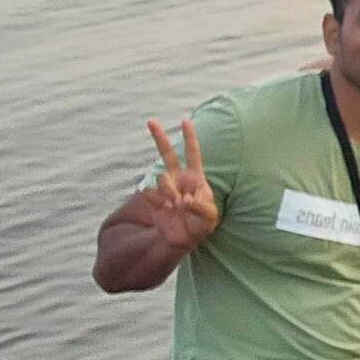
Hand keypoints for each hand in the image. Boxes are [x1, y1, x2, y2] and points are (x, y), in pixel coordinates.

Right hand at [143, 119, 219, 247]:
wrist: (183, 239)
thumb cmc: (201, 225)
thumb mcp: (209, 217)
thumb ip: (200, 206)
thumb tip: (183, 200)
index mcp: (195, 178)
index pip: (193, 154)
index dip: (189, 138)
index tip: (185, 121)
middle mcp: (178, 178)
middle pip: (167, 154)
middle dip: (159, 137)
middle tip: (150, 121)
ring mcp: (164, 187)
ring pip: (161, 177)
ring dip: (168, 190)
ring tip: (176, 205)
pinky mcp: (153, 198)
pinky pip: (149, 192)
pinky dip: (157, 201)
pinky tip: (165, 209)